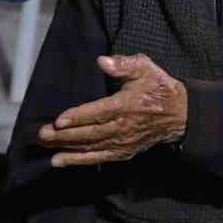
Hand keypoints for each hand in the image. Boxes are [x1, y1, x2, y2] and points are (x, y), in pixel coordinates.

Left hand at [37, 53, 186, 166]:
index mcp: (126, 106)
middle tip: (42, 134)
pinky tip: (61, 161)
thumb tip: (103, 61)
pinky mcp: (123, 153)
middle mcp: (123, 127)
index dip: (78, 117)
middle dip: (65, 135)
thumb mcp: (146, 69)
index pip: (98, 113)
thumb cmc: (158, 88)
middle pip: (90, 133)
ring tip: (46, 149)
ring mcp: (123, 143)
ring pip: (91, 148)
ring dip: (67, 149)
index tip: (58, 120)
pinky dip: (79, 161)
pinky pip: (98, 159)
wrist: (180, 115)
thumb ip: (124, 65)